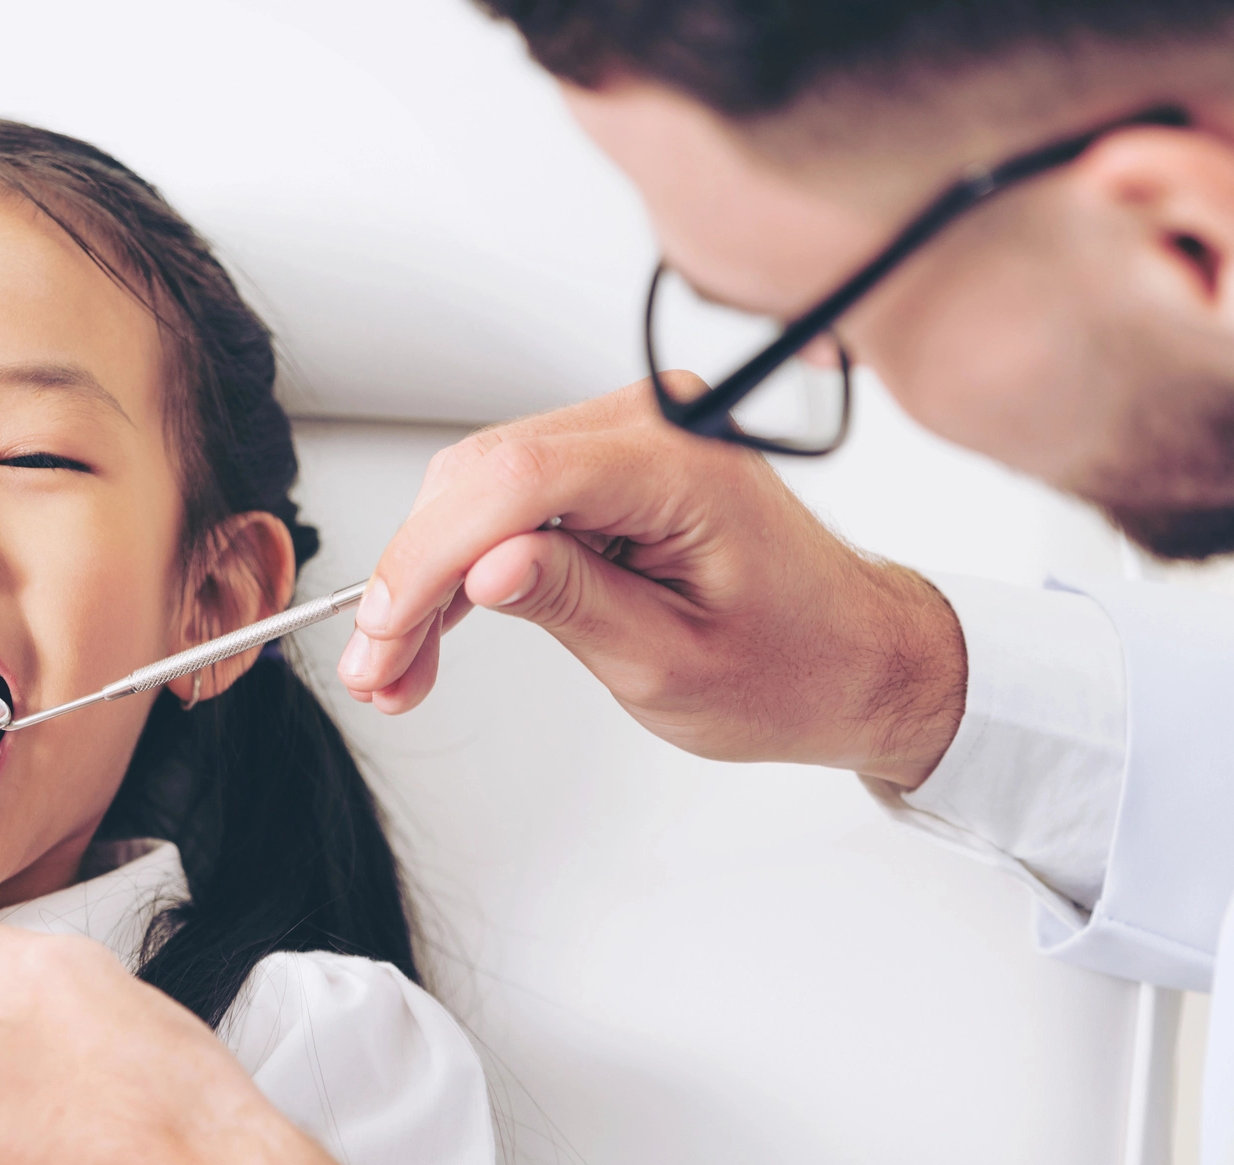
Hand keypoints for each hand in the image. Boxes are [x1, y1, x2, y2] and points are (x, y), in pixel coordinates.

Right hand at [337, 378, 966, 787]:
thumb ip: (571, 604)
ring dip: (429, 575)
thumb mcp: (672, 663)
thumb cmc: (794, 666)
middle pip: (483, 476)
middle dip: (413, 575)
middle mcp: (655, 425)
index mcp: (683, 466)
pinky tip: (436, 626)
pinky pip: (514, 495)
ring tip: (399, 668)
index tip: (383, 631)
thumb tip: (483, 571)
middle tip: (378, 669)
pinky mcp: (617, 462)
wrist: (856, 658)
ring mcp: (633, 435)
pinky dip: (468, 562)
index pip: (517, 483)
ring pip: (482, 486)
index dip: (429, 557)